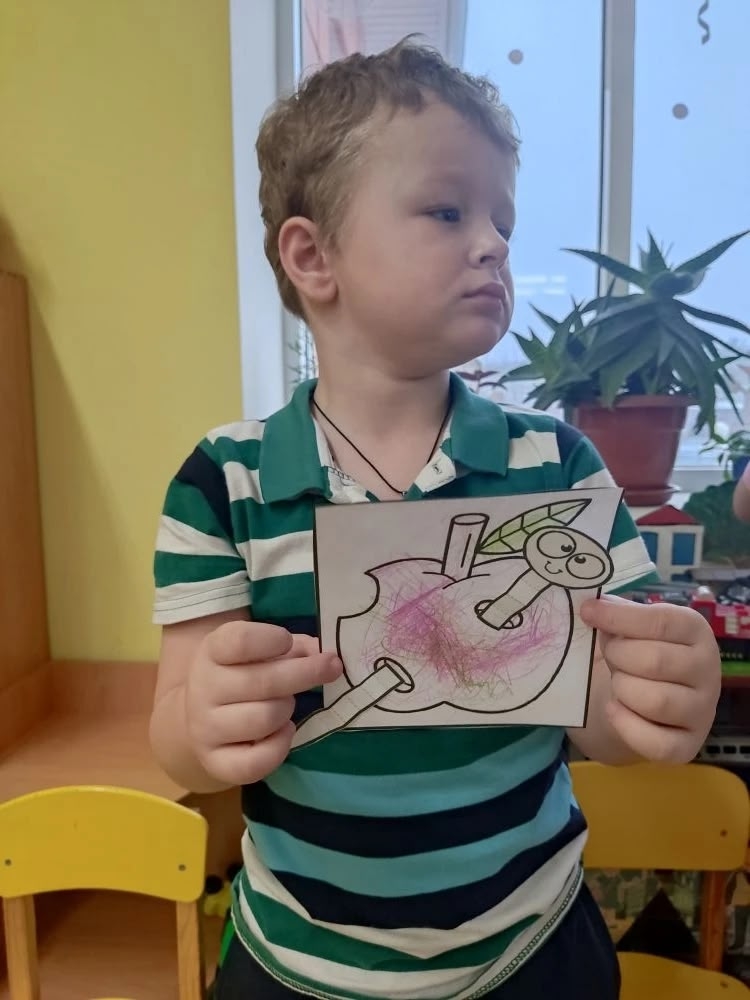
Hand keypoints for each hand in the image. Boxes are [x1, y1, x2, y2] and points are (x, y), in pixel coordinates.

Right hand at [185, 621, 342, 784]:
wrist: (203, 713)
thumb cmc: (243, 672)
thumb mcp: (263, 649)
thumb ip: (297, 648)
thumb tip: (325, 658)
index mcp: (213, 651)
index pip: (240, 641)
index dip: (272, 639)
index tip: (287, 642)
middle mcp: (204, 688)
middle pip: (262, 682)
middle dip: (306, 674)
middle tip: (330, 668)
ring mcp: (206, 728)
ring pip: (264, 719)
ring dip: (287, 710)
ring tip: (286, 705)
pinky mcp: (215, 762)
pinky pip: (255, 762)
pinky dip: (280, 746)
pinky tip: (284, 731)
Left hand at [580, 594, 721, 762]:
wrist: (642, 702)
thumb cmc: (636, 654)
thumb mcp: (629, 628)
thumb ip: (615, 614)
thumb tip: (593, 605)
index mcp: (695, 631)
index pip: (660, 621)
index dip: (619, 617)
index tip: (587, 613)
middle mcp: (708, 669)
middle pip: (655, 661)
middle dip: (618, 657)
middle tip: (610, 657)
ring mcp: (702, 711)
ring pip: (656, 701)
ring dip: (623, 690)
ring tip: (618, 683)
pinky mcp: (688, 746)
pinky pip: (656, 743)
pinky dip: (626, 726)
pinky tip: (614, 709)